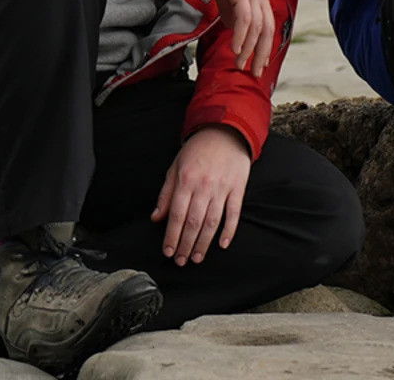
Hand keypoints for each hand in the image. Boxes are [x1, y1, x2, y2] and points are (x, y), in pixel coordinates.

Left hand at [151, 124, 250, 264]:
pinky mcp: (237, 188)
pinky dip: (229, 231)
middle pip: (193, 222)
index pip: (176, 215)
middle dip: (186, 245)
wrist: (225, 131)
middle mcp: (203, 186)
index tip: (168, 252)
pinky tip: (222, 244)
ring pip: (212, 222)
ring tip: (197, 258)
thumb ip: (166, 194)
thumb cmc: (197, 150)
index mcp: (186, 180)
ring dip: (204, 243)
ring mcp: (222, 188)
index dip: (172, 236)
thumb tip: (156, 217)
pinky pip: (234, 213)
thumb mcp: (175, 167)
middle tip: (181, 261)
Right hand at [192, 0, 270, 72]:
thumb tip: (232, 28)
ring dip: (249, 49)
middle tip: (254, 73)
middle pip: (267, 29)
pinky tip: (234, 49)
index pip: (266, 24)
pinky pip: (244, 18)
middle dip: (261, 53)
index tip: (256, 63)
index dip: (263, 45)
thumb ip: (229, 9)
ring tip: (240, 65)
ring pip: (257, 27)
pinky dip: (241, 36)